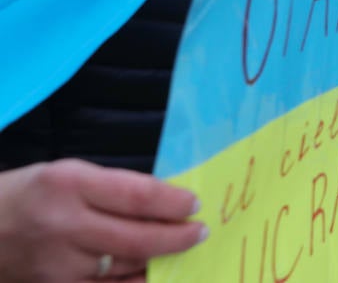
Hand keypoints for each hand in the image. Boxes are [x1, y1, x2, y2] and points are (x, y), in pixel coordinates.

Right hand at [0, 160, 205, 281]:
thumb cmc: (29, 194)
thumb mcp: (69, 173)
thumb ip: (113, 187)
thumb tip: (165, 201)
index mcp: (69, 184)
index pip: (137, 196)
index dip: (173, 203)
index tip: (194, 204)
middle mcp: (63, 225)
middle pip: (136, 238)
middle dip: (177, 237)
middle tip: (199, 232)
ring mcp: (58, 264)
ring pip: (126, 266)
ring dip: (159, 259)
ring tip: (180, 249)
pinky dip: (134, 282)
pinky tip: (152, 274)